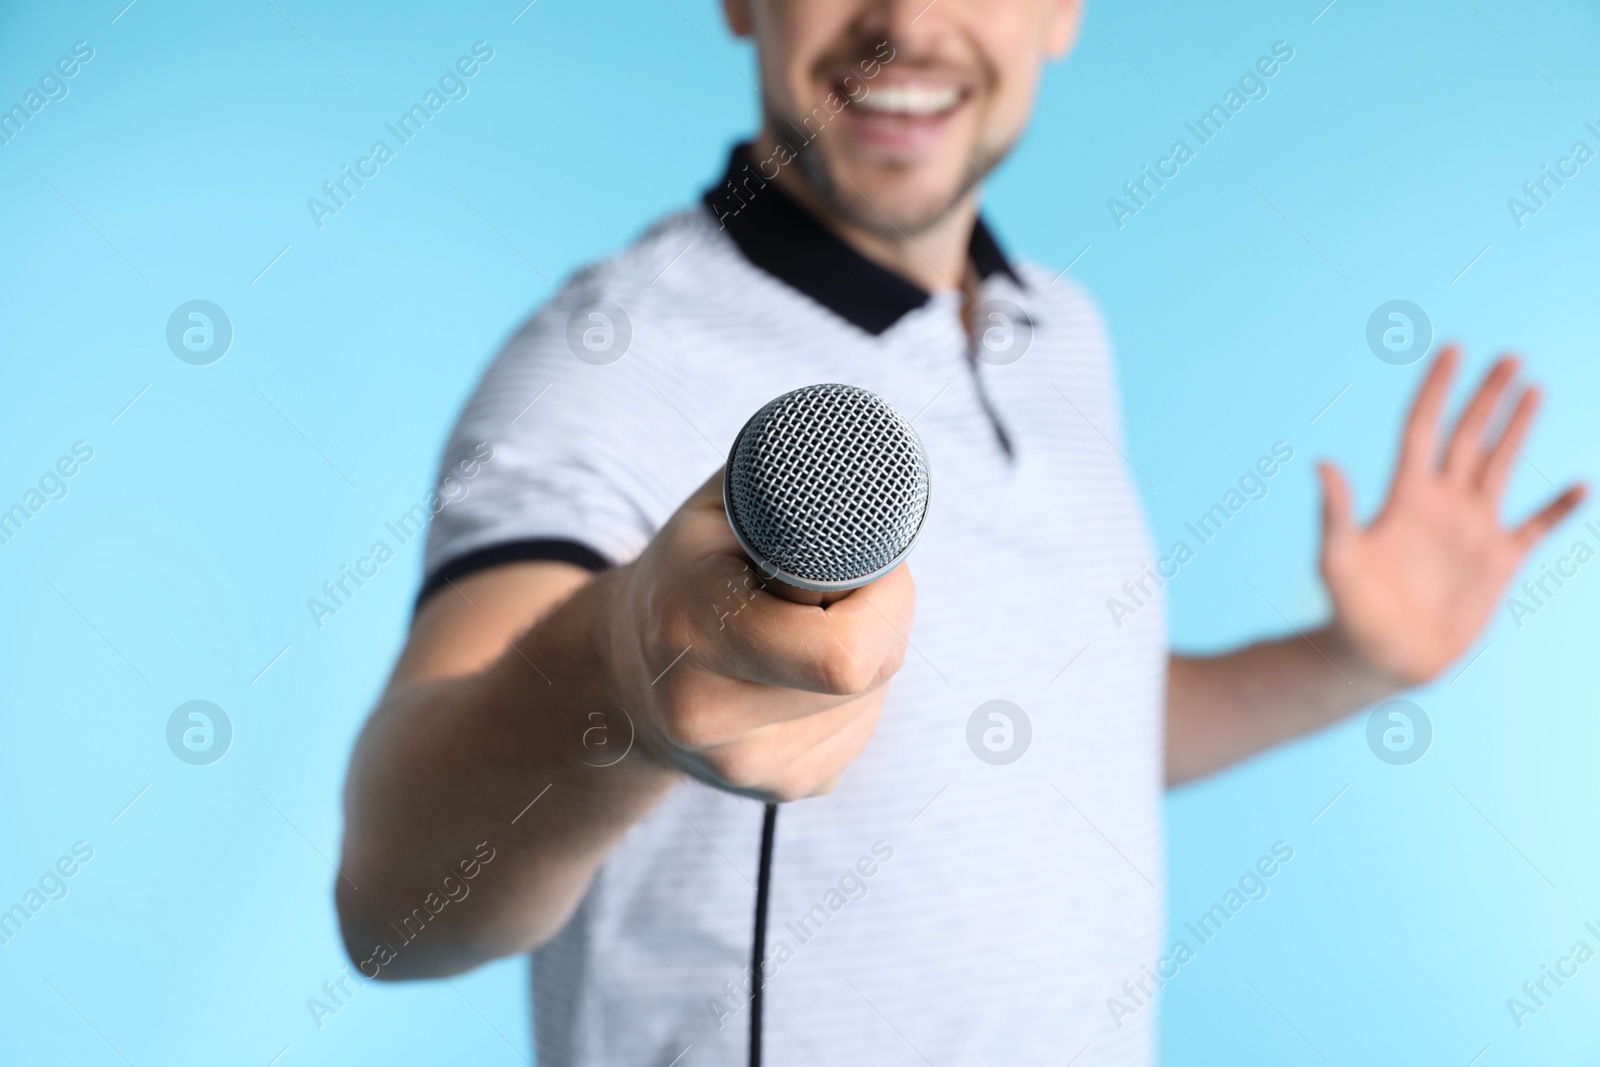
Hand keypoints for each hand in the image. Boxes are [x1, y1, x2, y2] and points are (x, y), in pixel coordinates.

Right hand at [600, 470, 912, 800]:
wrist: (625, 672)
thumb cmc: (688, 571)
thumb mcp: (718, 509)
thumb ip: (791, 492)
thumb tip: (877, 490)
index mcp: (692, 631)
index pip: (843, 653)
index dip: (881, 597)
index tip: (865, 563)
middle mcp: (711, 715)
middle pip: (870, 668)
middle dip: (880, 615)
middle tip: (841, 583)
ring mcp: (748, 767)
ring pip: (872, 697)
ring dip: (865, 654)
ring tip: (804, 627)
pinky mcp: (786, 788)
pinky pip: (862, 728)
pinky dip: (852, 694)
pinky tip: (798, 672)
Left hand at [1318, 346, 1585, 689]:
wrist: (1381, 660)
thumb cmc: (1351, 611)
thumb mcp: (1338, 559)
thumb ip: (1337, 512)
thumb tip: (1322, 464)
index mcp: (1406, 497)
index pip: (1424, 428)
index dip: (1438, 389)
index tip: (1454, 348)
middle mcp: (1442, 505)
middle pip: (1468, 437)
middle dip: (1487, 397)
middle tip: (1509, 357)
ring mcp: (1472, 531)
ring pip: (1499, 466)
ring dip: (1517, 430)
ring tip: (1534, 389)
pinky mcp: (1497, 564)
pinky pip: (1535, 528)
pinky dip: (1557, 509)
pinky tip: (1578, 486)